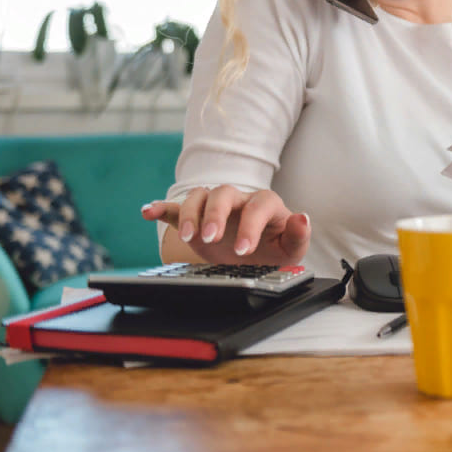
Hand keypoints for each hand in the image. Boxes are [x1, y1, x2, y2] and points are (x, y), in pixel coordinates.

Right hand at [140, 186, 309, 265]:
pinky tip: (148, 212)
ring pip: (199, 196)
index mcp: (264, 205)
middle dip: (214, 215)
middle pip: (223, 193)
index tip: (243, 250)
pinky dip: (161, 208)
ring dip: (190, 213)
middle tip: (210, 239)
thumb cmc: (276, 249)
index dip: (250, 225)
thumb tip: (303, 218)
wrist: (255, 257)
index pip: (258, 205)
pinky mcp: (195, 218)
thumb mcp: (292, 249)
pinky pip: (175, 207)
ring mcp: (215, 207)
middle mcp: (238, 200)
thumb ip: (299, 234)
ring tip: (189, 237)